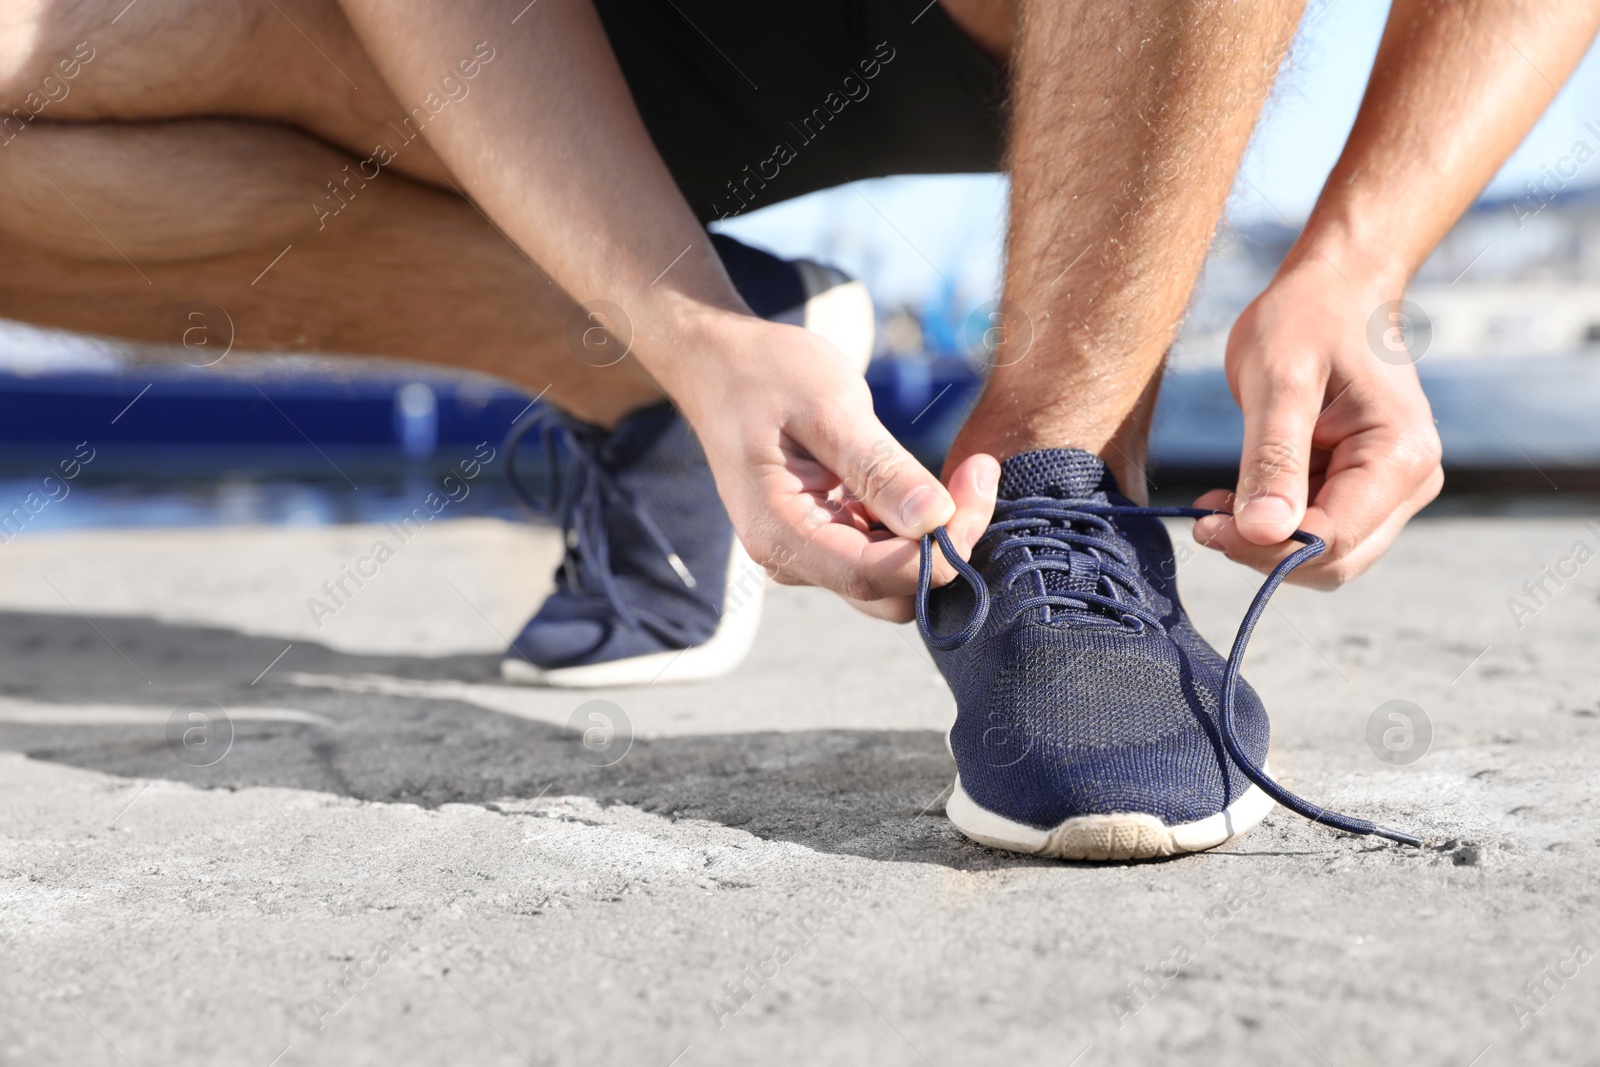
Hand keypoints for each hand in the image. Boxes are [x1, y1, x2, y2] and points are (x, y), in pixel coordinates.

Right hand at [666, 314, 999, 618]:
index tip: (978, 483)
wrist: (721, 365)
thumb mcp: (828, 407)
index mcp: (780, 533)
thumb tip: (936, 521)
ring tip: (965, 475)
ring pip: (895, 580)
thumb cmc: (767, 374)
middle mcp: (793, 559)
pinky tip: (934, 484)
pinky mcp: (828, 538)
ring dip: (938, 538)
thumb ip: (879, 468)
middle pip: (891, 593)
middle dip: (946, 546)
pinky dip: (919, 528)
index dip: (939, 547)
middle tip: (977, 475)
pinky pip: (886, 555)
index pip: (874, 576)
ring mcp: (810, 554)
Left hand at [1191, 256, 1442, 588]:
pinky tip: (1233, 496)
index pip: (1334, 539)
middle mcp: (1410, 482)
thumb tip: (1263, 533)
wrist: (1333, 289)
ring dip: (1264, 540)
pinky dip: (1271, 524)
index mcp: (1401, 456)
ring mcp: (1392, 489)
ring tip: (1214, 502)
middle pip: (1334, 560)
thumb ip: (1273, 459)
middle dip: (1264, 550)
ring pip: (1323, 554)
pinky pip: (1316, 529)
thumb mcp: (1279, 382)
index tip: (1206, 525)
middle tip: (1204, 518)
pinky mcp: (1364, 488)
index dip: (1267, 548)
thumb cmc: (1307, 319)